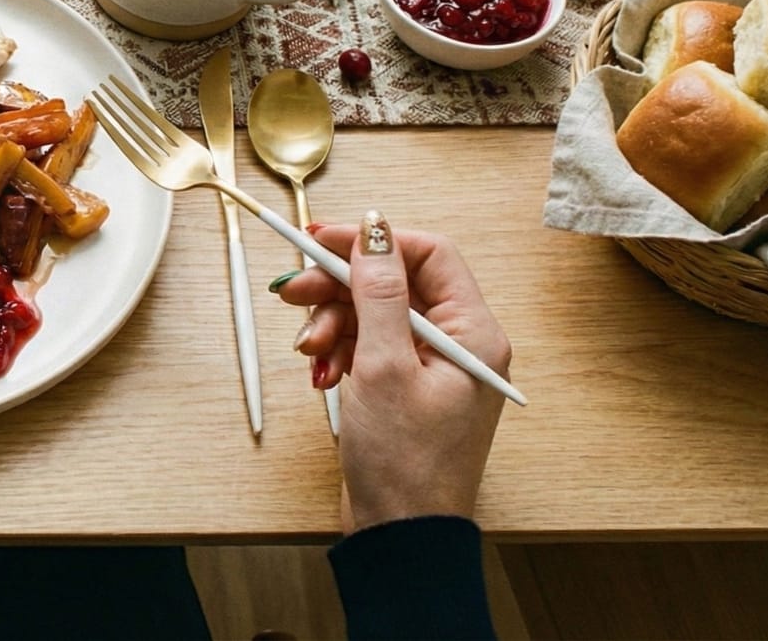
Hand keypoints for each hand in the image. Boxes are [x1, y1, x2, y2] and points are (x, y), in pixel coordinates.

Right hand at [277, 213, 511, 532]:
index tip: (319, 241)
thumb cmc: (405, 462)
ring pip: (374, 315)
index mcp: (473, 332)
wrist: (401, 536)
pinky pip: (369, 348)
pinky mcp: (406, 389)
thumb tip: (374, 230)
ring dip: (333, 325)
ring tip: (309, 352)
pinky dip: (340, 354)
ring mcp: (432, 368)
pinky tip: (322, 376)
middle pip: (393, 283)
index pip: (427, 254)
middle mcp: (459, 344)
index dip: (372, 241)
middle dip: (340, 287)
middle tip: (294, 293)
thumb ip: (378, 292)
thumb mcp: (384, 366)